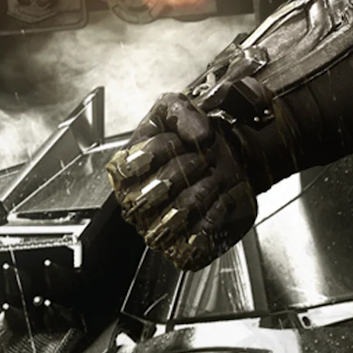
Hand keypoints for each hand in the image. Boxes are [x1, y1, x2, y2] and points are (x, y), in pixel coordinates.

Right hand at [106, 92, 257, 270]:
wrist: (226, 155)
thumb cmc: (193, 138)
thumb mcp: (177, 109)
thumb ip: (182, 113)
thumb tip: (199, 136)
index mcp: (126, 171)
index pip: (128, 168)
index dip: (159, 151)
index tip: (178, 141)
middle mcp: (137, 203)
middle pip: (150, 195)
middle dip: (185, 170)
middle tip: (203, 159)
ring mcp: (159, 227)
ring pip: (174, 218)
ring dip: (203, 190)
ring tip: (214, 176)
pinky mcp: (187, 244)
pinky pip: (197, 238)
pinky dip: (217, 214)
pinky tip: (223, 196)